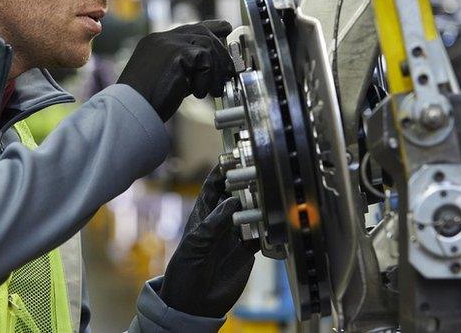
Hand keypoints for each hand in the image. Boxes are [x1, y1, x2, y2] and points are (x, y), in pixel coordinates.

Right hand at [117, 20, 234, 121]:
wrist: (131, 109)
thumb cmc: (147, 101)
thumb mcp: (169, 78)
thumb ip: (186, 68)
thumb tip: (211, 68)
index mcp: (157, 43)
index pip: (189, 28)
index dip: (211, 27)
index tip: (226, 29)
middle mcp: (161, 38)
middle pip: (202, 32)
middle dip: (221, 51)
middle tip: (230, 72)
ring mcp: (168, 43)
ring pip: (208, 45)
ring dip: (216, 70)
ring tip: (215, 91)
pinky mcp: (176, 52)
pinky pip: (204, 59)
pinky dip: (207, 78)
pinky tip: (198, 93)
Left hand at [159, 165, 257, 317]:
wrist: (192, 304)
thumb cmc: (184, 271)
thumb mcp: (196, 243)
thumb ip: (215, 223)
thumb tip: (233, 201)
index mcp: (204, 214)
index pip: (214, 184)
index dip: (224, 170)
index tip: (235, 156)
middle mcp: (221, 220)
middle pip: (238, 194)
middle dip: (248, 183)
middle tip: (260, 174)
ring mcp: (236, 234)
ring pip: (253, 211)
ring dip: (261, 204)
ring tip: (271, 196)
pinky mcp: (248, 250)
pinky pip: (263, 234)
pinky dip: (270, 229)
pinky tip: (275, 223)